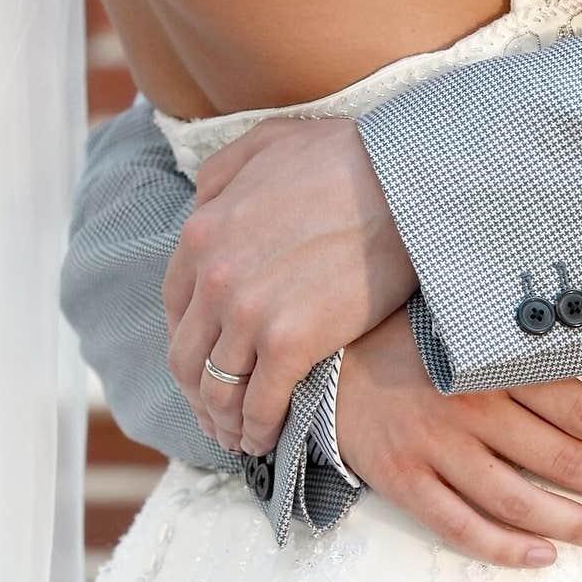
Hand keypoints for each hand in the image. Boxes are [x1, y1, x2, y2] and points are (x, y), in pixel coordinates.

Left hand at [163, 117, 415, 452]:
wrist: (405, 180)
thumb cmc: (348, 155)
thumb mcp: (265, 142)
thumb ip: (221, 175)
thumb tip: (201, 204)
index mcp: (201, 233)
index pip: (176, 310)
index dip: (188, 347)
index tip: (204, 368)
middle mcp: (214, 278)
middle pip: (188, 358)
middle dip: (198, 395)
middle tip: (214, 417)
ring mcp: (248, 313)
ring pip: (219, 388)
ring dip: (224, 421)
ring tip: (238, 438)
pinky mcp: (291, 341)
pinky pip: (261, 402)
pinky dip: (257, 429)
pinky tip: (265, 439)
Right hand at [337, 310, 581, 566]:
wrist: (318, 360)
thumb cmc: (399, 340)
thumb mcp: (458, 326)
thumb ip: (512, 345)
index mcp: (489, 365)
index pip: (577, 407)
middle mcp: (468, 408)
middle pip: (559, 458)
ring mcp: (434, 448)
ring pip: (518, 500)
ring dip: (574, 523)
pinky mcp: (403, 480)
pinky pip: (460, 526)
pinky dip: (504, 547)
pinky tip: (542, 556)